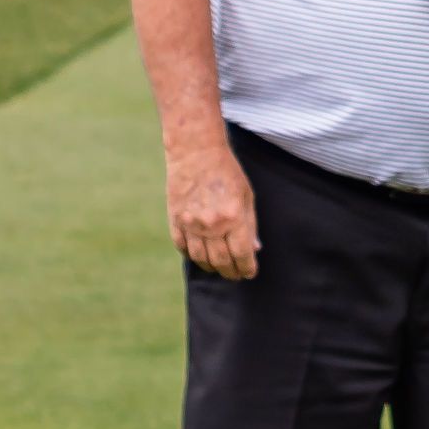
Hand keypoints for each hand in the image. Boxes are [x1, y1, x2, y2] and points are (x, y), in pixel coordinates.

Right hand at [168, 140, 258, 281]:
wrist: (196, 153)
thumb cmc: (227, 172)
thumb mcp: (247, 196)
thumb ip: (250, 224)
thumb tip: (253, 249)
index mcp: (233, 217)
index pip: (242, 254)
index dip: (247, 267)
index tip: (249, 273)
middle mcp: (211, 224)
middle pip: (221, 261)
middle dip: (231, 272)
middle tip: (235, 275)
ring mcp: (191, 223)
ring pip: (201, 258)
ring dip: (212, 267)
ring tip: (219, 268)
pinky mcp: (175, 220)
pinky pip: (183, 247)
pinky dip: (192, 256)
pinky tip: (201, 257)